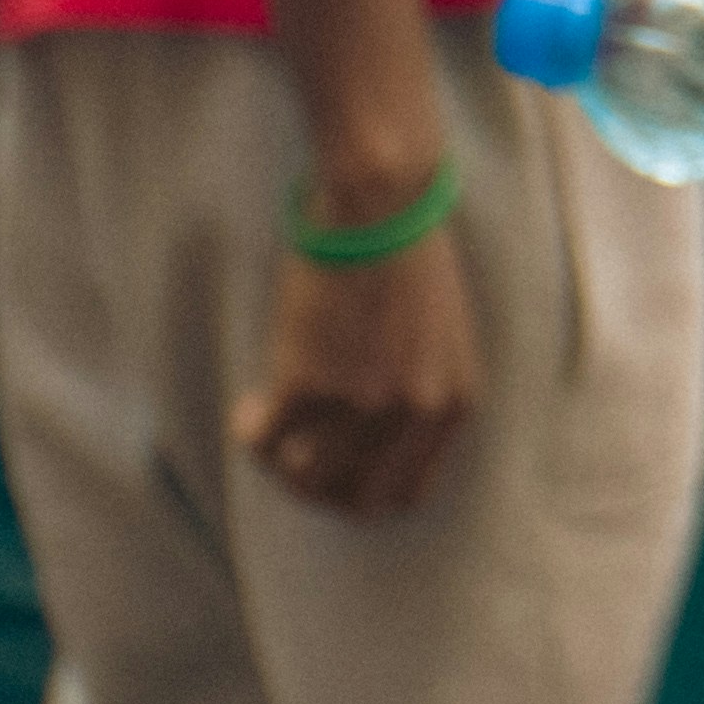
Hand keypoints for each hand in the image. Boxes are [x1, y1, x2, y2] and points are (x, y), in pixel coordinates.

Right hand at [233, 222, 480, 517]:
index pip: (403, 496)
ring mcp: (361, 404)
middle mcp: (413, 414)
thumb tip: (364, 456)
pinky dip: (249, 430)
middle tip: (289, 454)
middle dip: (313, 487)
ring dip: (277, 458)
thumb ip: (418, 397)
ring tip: (270, 419)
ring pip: (301, 476)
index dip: (359, 493)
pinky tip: (250, 406)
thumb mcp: (442, 339)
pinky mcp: (307, 383)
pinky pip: (262, 441)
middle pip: (349, 499)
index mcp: (454, 405)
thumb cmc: (408, 258)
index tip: (332, 474)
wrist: (381, 204)